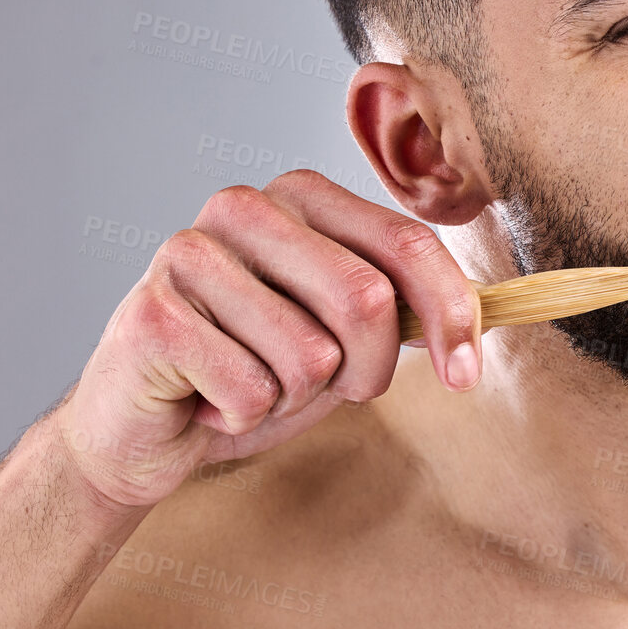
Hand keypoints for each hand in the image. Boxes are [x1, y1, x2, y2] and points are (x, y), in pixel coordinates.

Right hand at [50, 169, 480, 506]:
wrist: (146, 431)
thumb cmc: (255, 372)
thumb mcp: (346, 339)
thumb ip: (403, 310)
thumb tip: (481, 313)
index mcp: (302, 197)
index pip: (406, 244)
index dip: (451, 313)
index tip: (465, 373)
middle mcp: (244, 207)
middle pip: (367, 298)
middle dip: (367, 370)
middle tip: (325, 387)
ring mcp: (189, 253)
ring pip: (311, 355)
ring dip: (293, 398)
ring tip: (250, 385)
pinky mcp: (151, 312)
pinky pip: (252, 389)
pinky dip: (242, 416)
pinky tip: (205, 399)